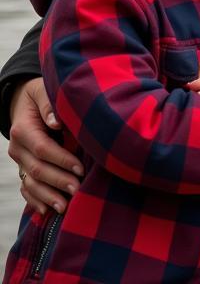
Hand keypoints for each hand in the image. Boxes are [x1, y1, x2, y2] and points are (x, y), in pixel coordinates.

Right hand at [8, 79, 82, 214]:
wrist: (26, 101)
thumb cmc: (42, 93)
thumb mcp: (43, 91)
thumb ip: (49, 104)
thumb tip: (56, 122)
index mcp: (23, 129)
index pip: (42, 148)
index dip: (61, 160)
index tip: (80, 168)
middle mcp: (17, 148)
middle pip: (36, 169)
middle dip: (58, 181)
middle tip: (77, 190)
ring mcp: (19, 161)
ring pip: (30, 183)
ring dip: (47, 196)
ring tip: (65, 207)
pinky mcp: (23, 167)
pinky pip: (26, 188)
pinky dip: (36, 200)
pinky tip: (48, 211)